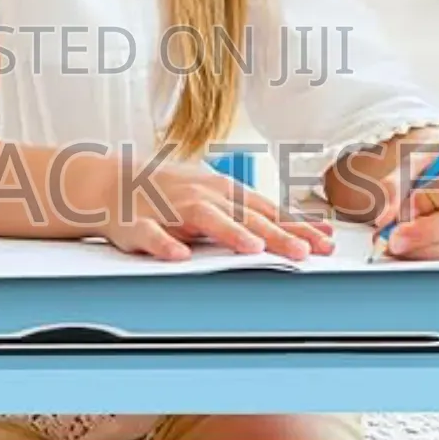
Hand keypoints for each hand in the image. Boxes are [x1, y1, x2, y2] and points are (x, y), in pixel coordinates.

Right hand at [83, 155, 336, 263]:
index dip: (297, 226)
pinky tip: (178, 257)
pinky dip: (165, 244)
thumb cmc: (171, 193)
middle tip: (305, 252)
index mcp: (223, 192)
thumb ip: (253, 214)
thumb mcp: (216, 196)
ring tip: (252, 248)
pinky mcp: (139, 223)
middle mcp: (202, 196)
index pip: (267, 210)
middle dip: (276, 234)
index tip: (326, 242)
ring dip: (229, 232)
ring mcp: (171, 208)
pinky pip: (153, 235)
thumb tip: (302, 229)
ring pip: (204, 220)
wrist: (111, 182)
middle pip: (244, 216)